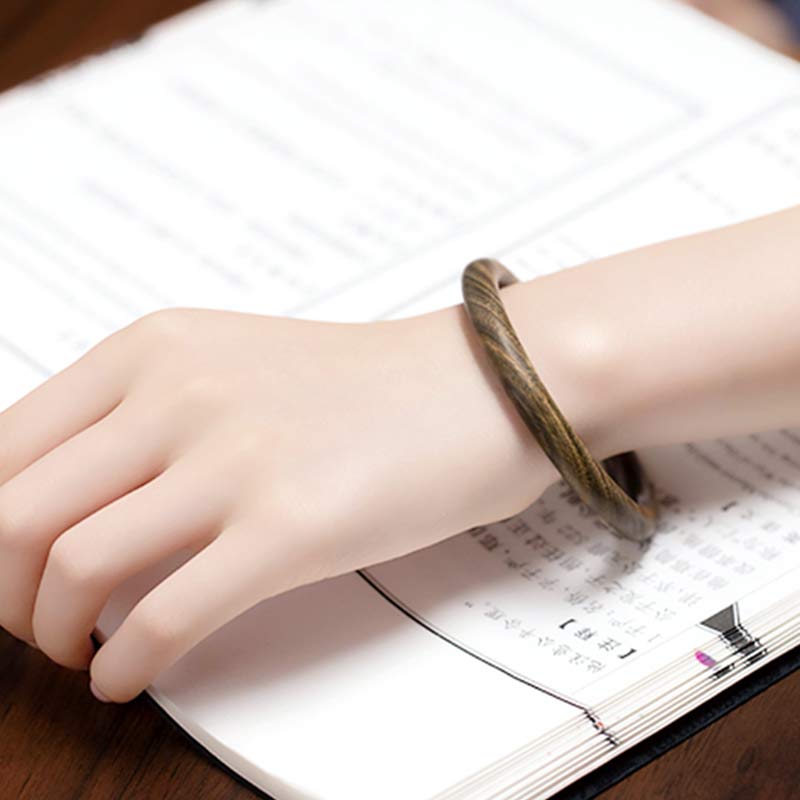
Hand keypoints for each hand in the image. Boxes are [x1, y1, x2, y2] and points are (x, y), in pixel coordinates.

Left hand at [0, 304, 601, 701]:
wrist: (477, 384)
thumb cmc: (361, 389)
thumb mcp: (229, 369)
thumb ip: (141, 421)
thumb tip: (58, 506)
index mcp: (152, 349)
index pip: (1, 450)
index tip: (3, 576)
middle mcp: (179, 393)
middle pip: (12, 515)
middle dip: (2, 597)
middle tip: (32, 626)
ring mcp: (235, 457)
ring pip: (69, 568)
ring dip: (52, 635)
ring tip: (81, 651)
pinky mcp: (292, 525)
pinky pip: (163, 617)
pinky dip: (125, 664)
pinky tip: (130, 676)